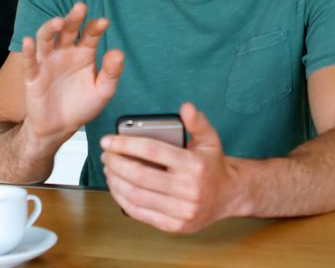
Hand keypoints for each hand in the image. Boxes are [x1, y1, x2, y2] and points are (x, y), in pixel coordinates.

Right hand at [21, 2, 123, 142]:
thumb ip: (111, 73)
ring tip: (59, 22)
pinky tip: (29, 42)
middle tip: (80, 8)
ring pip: (46, 39)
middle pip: (67, 30)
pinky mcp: (34, 76)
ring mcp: (48, 62)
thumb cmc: (82, 105)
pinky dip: (28, 51)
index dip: (95, 27)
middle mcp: (65, 52)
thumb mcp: (103, 91)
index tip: (103, 22)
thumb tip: (118, 53)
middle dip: (73, 18)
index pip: (89, 34)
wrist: (60, 126)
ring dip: (50, 28)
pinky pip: (29, 62)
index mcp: (84, 53)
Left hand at [101, 102, 241, 232]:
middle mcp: (188, 189)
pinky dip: (122, 200)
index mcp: (194, 165)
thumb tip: (186, 107)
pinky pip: (140, 213)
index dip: (125, 144)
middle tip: (106, 154)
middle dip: (116, 163)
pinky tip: (117, 187)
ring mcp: (181, 210)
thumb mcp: (210, 139)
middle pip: (140, 175)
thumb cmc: (212, 165)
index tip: (108, 140)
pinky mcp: (175, 226)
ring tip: (108, 169)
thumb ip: (197, 122)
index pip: (152, 150)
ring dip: (115, 182)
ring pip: (137, 196)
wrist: (228, 196)